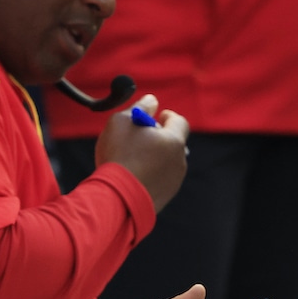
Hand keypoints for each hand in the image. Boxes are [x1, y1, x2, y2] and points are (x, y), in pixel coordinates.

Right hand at [95, 94, 189, 211]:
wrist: (117, 198)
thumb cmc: (119, 155)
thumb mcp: (123, 121)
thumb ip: (140, 107)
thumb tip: (152, 100)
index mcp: (174, 141)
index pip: (179, 122)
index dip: (168, 116)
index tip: (158, 116)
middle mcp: (179, 161)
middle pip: (173, 143)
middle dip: (159, 137)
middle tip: (139, 136)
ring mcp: (173, 182)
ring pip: (167, 162)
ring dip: (155, 157)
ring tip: (132, 158)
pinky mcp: (164, 198)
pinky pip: (160, 180)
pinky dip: (150, 174)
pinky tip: (132, 176)